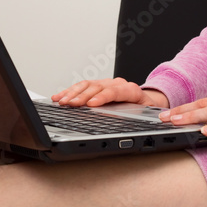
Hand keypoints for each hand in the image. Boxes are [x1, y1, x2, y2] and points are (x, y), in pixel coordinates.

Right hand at [51, 78, 168, 108]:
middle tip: (71, 104)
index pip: (115, 91)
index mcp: (130, 90)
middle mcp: (117, 84)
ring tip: (62, 102)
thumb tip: (124, 123)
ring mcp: (106, 83)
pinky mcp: (97, 86)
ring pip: (87, 85)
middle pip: (97, 87)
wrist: (146, 101)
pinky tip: (59, 97)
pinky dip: (69, 92)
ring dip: (73, 93)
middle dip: (83, 96)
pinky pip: (81, 86)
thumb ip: (136, 117)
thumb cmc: (144, 110)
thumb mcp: (145, 115)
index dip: (102, 97)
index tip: (91, 104)